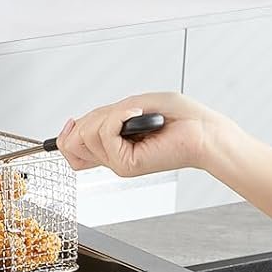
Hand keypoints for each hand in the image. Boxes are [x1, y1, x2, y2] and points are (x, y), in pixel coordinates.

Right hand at [56, 93, 228, 178]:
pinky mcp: (126, 165)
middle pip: (73, 142)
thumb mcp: (133, 106)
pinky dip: (119, 116)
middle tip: (120, 114)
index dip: (67, 134)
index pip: (72, 148)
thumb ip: (103, 116)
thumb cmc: (181, 118)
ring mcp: (118, 163)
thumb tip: (76, 124)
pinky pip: (105, 133)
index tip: (71, 122)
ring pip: (87, 136)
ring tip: (135, 115)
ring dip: (109, 115)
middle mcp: (113, 156)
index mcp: (114, 146)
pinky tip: (138, 115)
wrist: (204, 132)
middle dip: (90, 119)